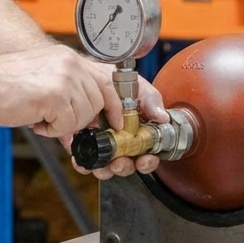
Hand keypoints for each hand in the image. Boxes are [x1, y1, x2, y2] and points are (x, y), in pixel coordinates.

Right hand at [0, 44, 115, 138]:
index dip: (118, 102)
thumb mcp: (44, 80)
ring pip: (85, 115)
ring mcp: (65, 78)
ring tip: (41, 116)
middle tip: (58, 121)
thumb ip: (68, 96)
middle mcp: (70, 63)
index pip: (109, 78)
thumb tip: (87, 123)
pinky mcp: (55, 95)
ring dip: (64, 124)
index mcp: (68, 58)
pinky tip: (35, 118)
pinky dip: (52, 130)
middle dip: (83, 119)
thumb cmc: (4, 85)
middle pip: (99, 101)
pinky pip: (68, 125)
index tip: (119, 120)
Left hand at [65, 63, 169, 180]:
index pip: (146, 152)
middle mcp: (120, 138)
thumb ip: (150, 100)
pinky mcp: (82, 141)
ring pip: (107, 165)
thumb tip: (162, 117)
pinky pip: (84, 159)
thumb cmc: (113, 78)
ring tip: (105, 163)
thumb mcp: (136, 85)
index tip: (145, 159)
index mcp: (137, 129)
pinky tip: (85, 161)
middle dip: (125, 167)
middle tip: (121, 162)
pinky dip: (84, 163)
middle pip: (127, 162)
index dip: (147, 160)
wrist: (86, 72)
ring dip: (107, 170)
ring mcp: (101, 141)